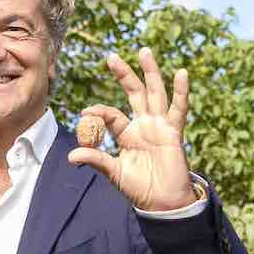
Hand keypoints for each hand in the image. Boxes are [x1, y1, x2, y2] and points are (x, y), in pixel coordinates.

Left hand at [68, 48, 197, 211]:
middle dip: (124, 75)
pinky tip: (182, 73)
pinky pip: (179, 109)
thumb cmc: (139, 187)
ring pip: (154, 93)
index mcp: (126, 133)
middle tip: (111, 57)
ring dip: (150, 72)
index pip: (111, 114)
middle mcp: (143, 124)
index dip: (98, 111)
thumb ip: (96, 160)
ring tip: (144, 51)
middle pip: (133, 93)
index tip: (85, 112)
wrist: (162, 202)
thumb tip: (71, 156)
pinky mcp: (174, 132)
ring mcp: (159, 125)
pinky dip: (182, 92)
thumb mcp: (114, 172)